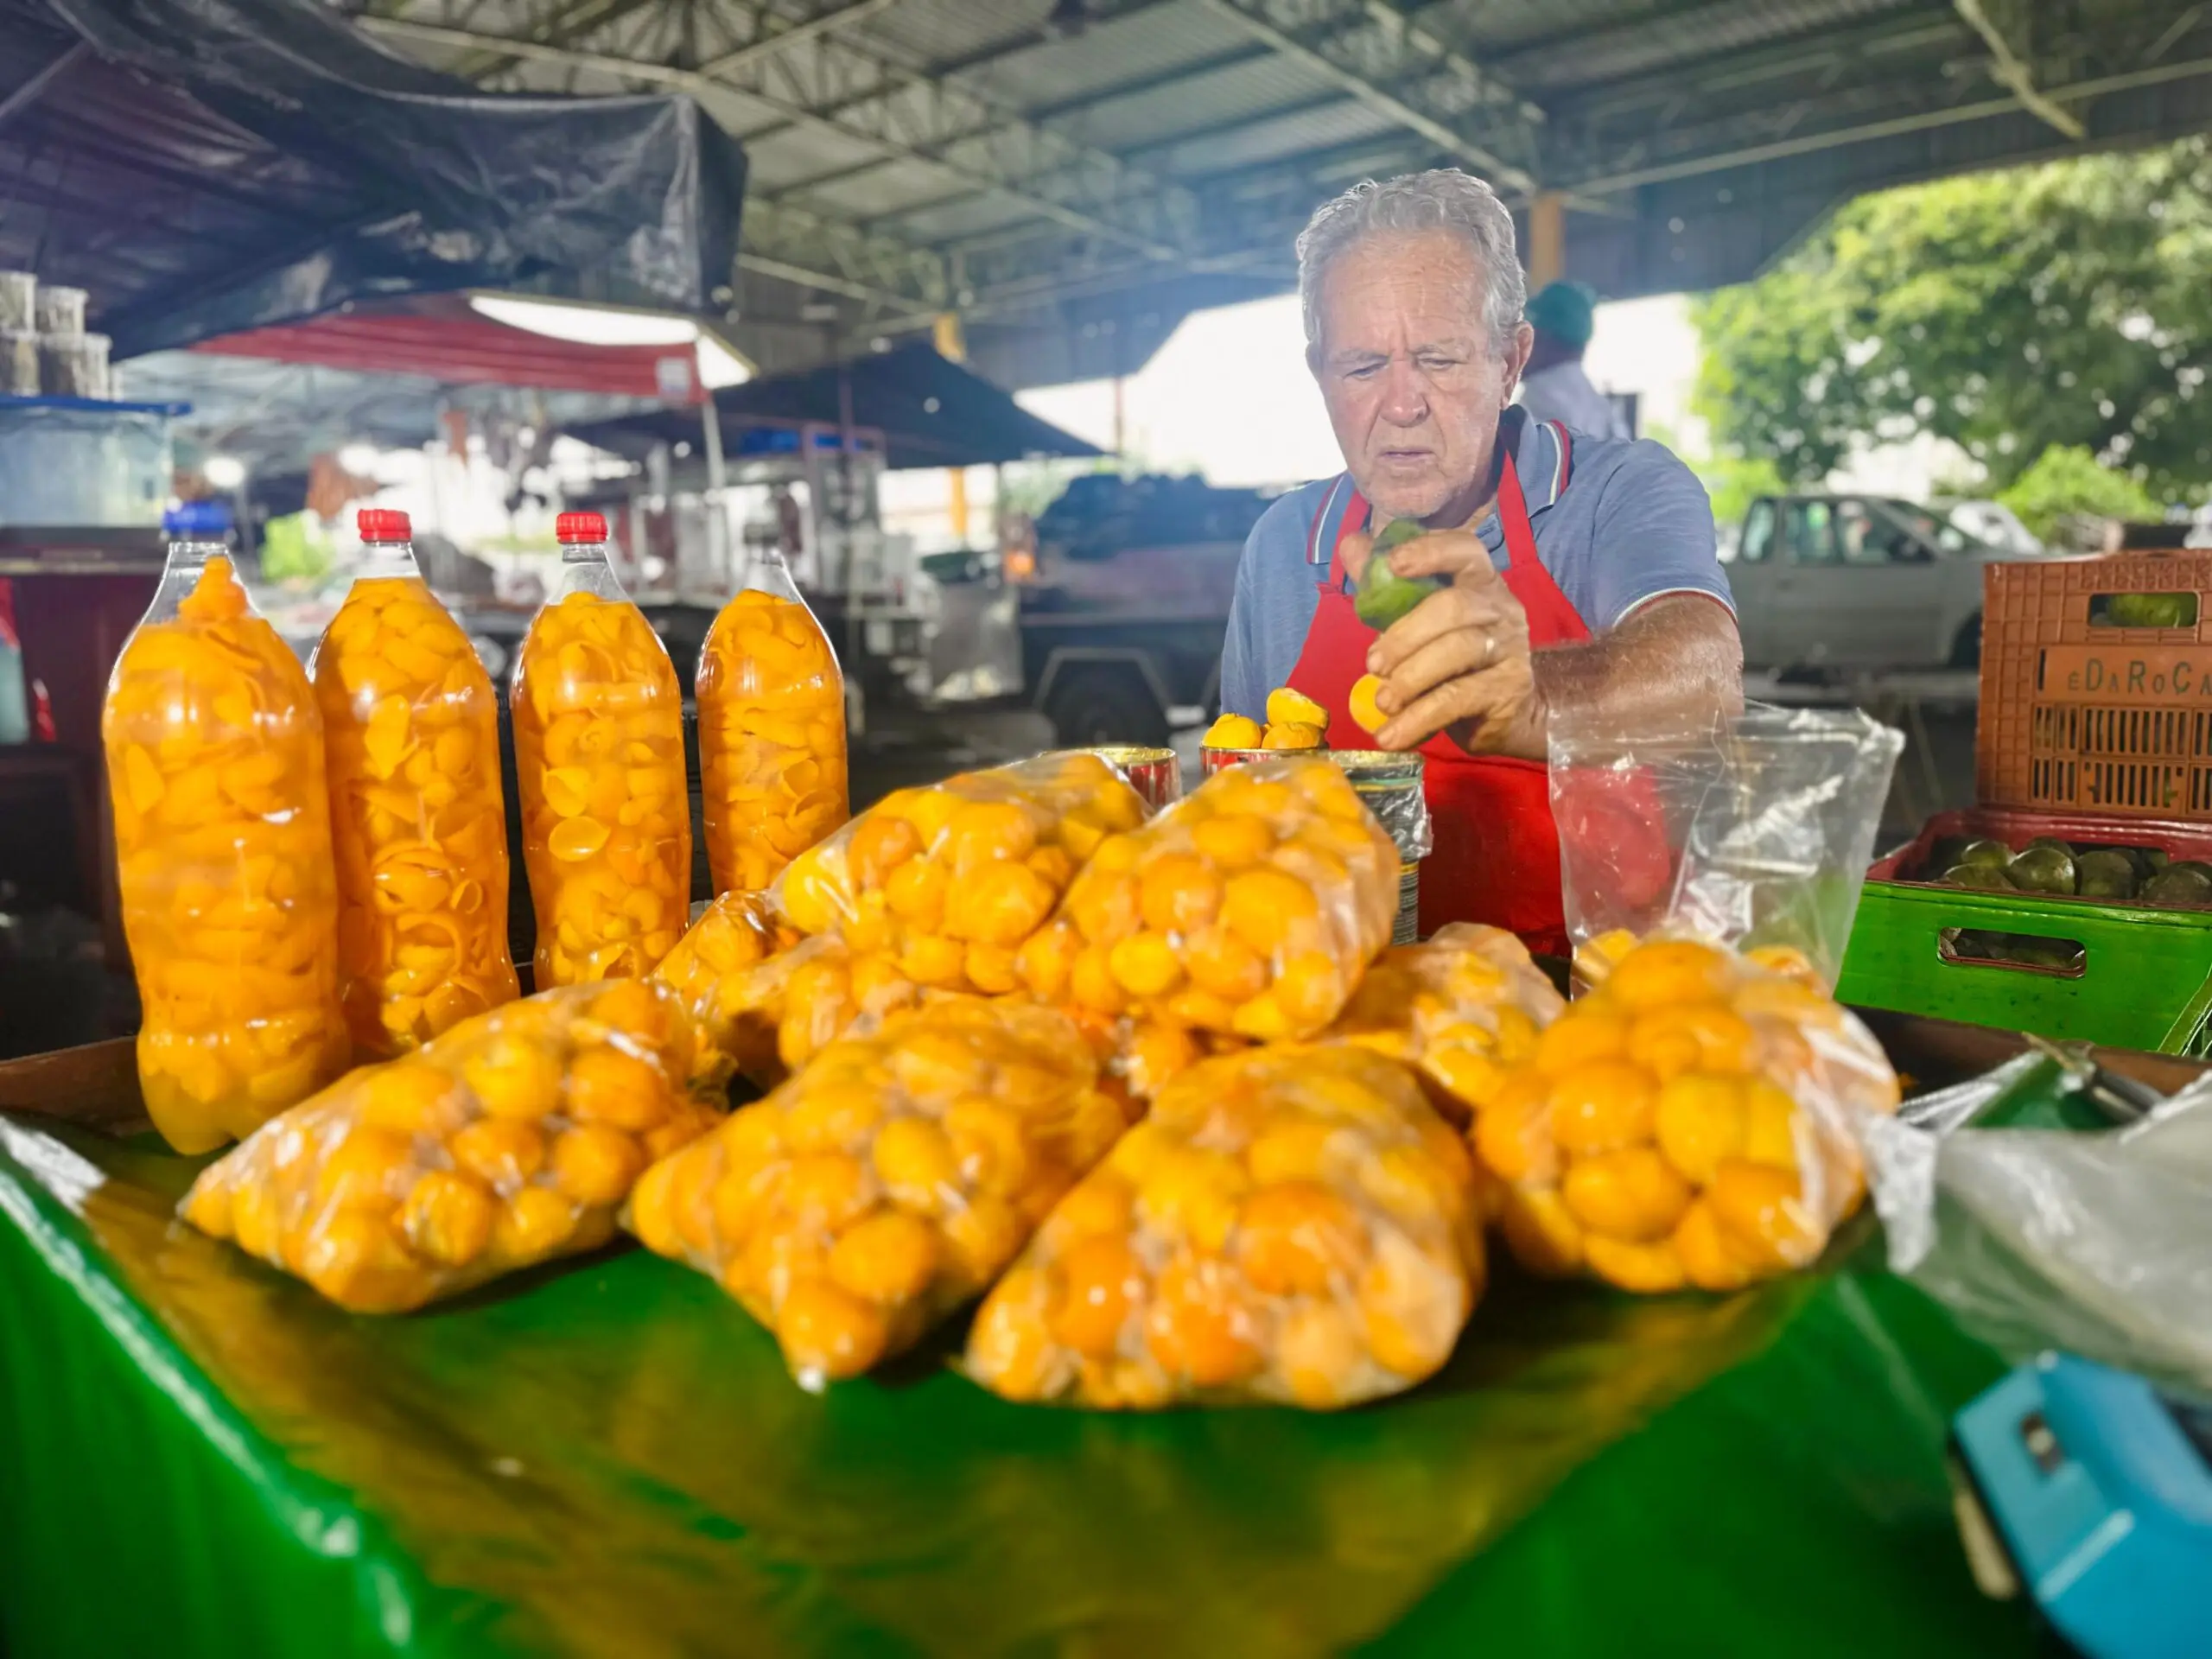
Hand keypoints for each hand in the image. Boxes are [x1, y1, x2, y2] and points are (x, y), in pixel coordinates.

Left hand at [1358, 529, 1543, 758]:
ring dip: (1410, 678)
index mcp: (1478, 580)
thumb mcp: (1418, 619)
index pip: (1465, 549)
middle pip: (1454, 606)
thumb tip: (1351, 543)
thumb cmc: (1454, 658)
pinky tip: (1392, 735)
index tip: (1394, 564)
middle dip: (1405, 635)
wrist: (1507, 712)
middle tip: (1373, 665)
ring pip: (1457, 651)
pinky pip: (1458, 699)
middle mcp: (1500, 607)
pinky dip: (1419, 719)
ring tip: (1382, 702)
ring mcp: (1510, 647)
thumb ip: (1386, 586)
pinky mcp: (1509, 688)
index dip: (1430, 551)